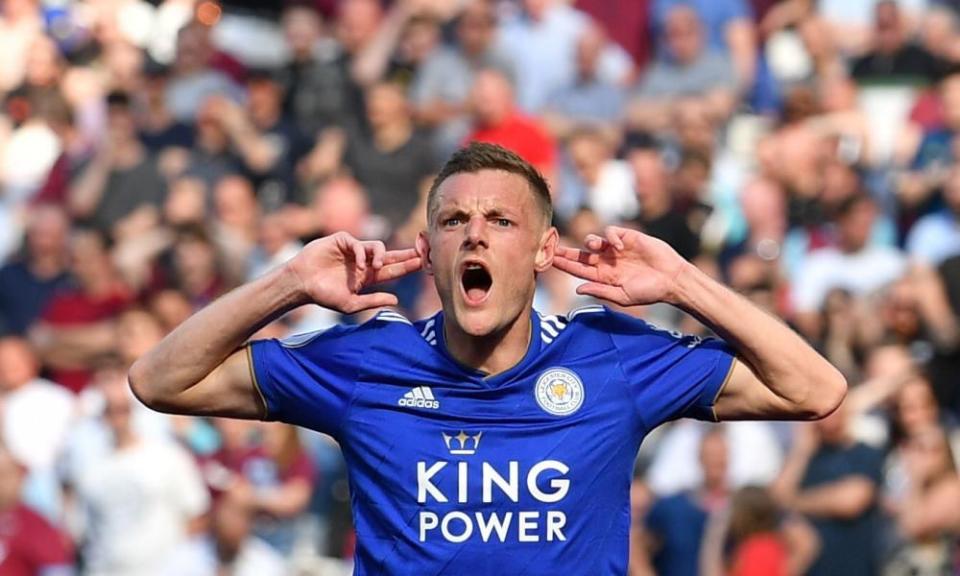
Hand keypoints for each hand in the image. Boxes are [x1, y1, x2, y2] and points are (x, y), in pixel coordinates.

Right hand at [286, 232, 421, 313]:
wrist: (302, 284)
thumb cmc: (323, 296)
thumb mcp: (351, 303)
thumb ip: (373, 300)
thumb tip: (396, 300)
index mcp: (367, 277)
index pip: (392, 270)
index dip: (407, 266)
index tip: (423, 263)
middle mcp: (363, 262)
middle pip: (390, 255)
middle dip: (406, 254)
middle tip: (422, 252)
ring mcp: (354, 250)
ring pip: (377, 247)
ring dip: (381, 256)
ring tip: (378, 267)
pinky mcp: (343, 241)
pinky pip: (359, 244)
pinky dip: (361, 254)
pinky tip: (359, 265)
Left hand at [551, 226, 687, 305]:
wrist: (672, 280)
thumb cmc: (650, 292)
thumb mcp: (623, 296)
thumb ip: (601, 291)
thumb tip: (578, 289)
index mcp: (603, 277)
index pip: (578, 270)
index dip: (564, 265)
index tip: (549, 260)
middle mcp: (607, 262)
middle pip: (580, 255)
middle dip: (566, 251)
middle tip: (551, 246)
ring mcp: (616, 249)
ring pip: (593, 241)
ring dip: (590, 243)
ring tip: (594, 248)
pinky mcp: (628, 237)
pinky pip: (612, 232)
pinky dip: (611, 236)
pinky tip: (617, 246)